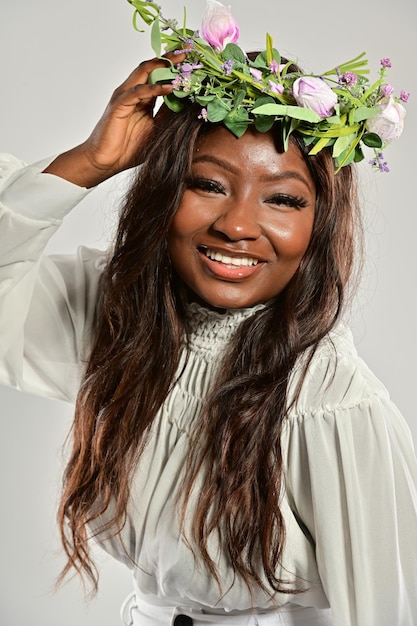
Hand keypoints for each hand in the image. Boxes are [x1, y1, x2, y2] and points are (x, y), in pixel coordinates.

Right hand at [44, 52, 185, 187]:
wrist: (105, 162)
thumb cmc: (128, 149)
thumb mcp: (156, 130)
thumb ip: (167, 116)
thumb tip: (187, 106)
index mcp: (142, 98)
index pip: (158, 75)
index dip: (174, 67)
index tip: (192, 61)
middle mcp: (133, 92)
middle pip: (152, 67)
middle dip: (170, 58)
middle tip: (189, 52)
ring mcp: (125, 97)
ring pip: (144, 72)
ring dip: (163, 66)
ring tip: (182, 62)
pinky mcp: (119, 105)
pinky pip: (138, 92)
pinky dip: (154, 88)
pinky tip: (169, 87)